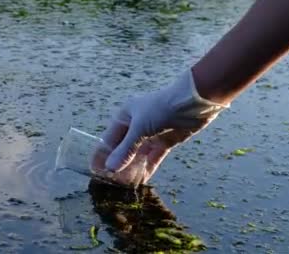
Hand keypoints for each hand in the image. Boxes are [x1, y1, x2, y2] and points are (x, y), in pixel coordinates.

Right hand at [102, 70, 227, 180]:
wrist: (193, 102)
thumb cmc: (160, 108)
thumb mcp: (139, 128)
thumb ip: (126, 150)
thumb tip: (110, 168)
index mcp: (124, 117)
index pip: (108, 139)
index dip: (102, 155)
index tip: (95, 171)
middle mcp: (135, 125)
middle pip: (123, 149)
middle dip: (117, 164)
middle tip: (110, 183)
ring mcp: (151, 134)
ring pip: (138, 155)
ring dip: (132, 168)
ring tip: (124, 185)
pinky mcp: (165, 141)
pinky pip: (153, 157)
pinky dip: (148, 167)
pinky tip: (142, 180)